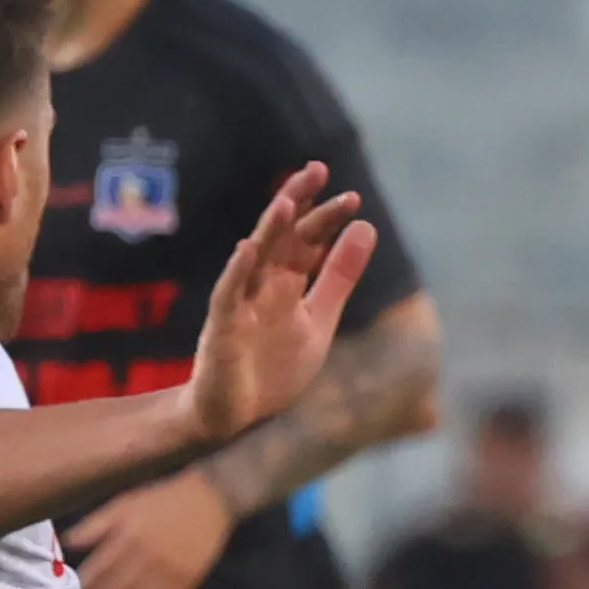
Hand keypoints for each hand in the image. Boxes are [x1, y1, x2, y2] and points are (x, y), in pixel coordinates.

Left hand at [64, 473, 234, 588]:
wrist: (210, 500)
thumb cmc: (160, 502)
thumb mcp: (124, 504)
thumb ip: (95, 524)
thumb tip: (67, 543)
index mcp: (130, 536)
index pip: (100, 570)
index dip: (84, 588)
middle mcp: (149, 558)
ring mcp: (170, 574)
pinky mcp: (187, 585)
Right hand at [185, 162, 373, 444]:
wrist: (235, 418)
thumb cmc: (273, 370)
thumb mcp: (319, 319)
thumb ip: (340, 277)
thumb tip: (367, 227)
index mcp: (287, 284)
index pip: (308, 241)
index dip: (326, 218)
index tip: (352, 198)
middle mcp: (262, 286)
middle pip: (281, 238)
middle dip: (298, 204)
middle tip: (317, 170)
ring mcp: (240, 304)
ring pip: (254, 259)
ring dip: (269, 230)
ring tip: (286, 201)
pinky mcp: (221, 328)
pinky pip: (227, 295)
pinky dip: (237, 272)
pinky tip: (246, 249)